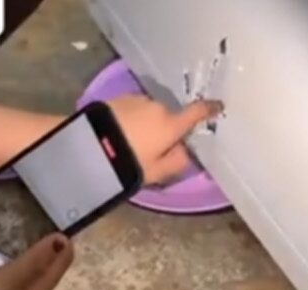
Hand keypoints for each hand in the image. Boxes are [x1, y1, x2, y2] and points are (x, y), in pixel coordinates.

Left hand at [107, 95, 222, 184]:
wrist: (89, 146)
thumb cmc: (129, 162)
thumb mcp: (157, 172)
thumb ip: (178, 162)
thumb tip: (187, 152)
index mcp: (171, 125)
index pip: (196, 112)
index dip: (209, 109)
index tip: (218, 106)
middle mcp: (157, 107)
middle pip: (169, 117)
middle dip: (165, 129)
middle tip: (153, 149)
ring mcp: (137, 100)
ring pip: (150, 113)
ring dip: (147, 124)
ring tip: (132, 142)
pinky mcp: (119, 98)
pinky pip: (134, 109)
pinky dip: (132, 119)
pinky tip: (121, 133)